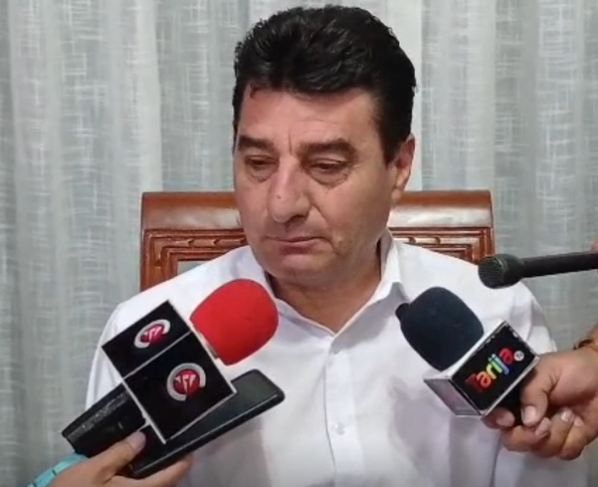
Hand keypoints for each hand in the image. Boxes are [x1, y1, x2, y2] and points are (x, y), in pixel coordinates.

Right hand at [51, 432, 191, 485]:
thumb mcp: (94, 469)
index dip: (183, 460)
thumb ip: (120, 453)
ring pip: (149, 486)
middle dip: (168, 464)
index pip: (171, 476)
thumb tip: (142, 438)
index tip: (190, 445)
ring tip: (149, 448)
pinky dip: (138, 477)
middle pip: (163, 482)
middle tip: (168, 441)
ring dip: (152, 471)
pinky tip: (131, 464)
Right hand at [484, 348, 597, 458]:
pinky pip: (562, 453)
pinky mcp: (564, 444)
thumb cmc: (570, 369)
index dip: (497, 420)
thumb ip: (531, 391)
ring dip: (556, 433)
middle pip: (511, 440)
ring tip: (567, 412)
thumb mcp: (546, 370)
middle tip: (544, 422)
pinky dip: (572, 439)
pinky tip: (576, 422)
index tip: (510, 419)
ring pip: (538, 450)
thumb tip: (527, 420)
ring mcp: (543, 433)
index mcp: (511, 398)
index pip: (492, 414)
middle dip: (528, 436)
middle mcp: (522, 418)